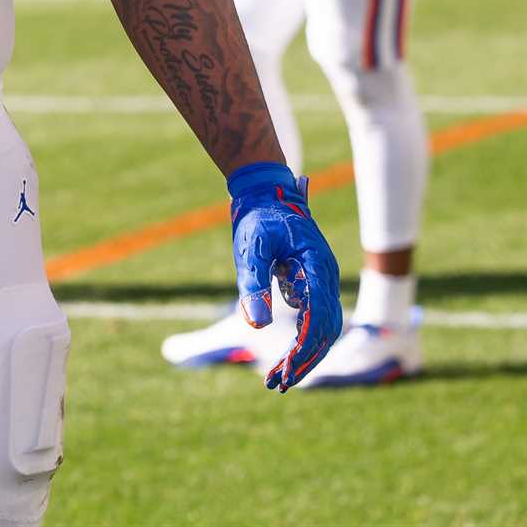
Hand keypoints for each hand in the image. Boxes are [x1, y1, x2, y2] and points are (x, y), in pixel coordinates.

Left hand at [227, 162, 341, 391]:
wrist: (265, 191)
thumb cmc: (257, 217)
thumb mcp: (250, 247)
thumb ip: (253, 283)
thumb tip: (257, 326)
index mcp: (317, 266)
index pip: (317, 318)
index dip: (302, 349)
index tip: (283, 372)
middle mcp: (327, 276)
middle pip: (326, 330)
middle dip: (304, 361)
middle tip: (277, 385)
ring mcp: (323, 280)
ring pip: (324, 328)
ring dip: (305, 356)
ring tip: (278, 380)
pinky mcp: (313, 283)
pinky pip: (316, 319)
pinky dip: (304, 341)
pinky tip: (285, 358)